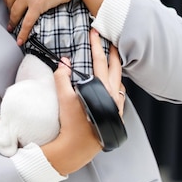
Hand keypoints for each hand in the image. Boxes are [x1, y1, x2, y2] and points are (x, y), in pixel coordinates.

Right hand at [41, 29, 124, 174]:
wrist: (77, 148)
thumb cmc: (71, 125)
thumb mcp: (63, 98)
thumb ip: (62, 76)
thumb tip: (64, 61)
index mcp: (102, 89)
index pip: (99, 61)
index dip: (96, 45)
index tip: (95, 32)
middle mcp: (113, 97)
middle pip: (116, 68)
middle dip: (113, 53)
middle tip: (110, 41)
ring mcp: (116, 107)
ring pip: (120, 82)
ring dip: (116, 70)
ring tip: (111, 61)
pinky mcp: (115, 115)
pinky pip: (119, 95)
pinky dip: (115, 85)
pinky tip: (110, 85)